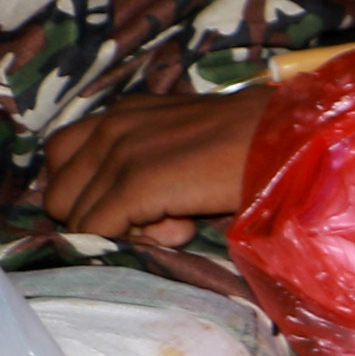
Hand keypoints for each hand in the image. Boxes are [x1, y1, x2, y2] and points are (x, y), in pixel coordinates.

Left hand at [39, 91, 268, 240]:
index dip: (93, 194)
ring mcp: (121, 150)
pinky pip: (98, 227)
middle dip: (98, 215)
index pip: (63, 158)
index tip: (142, 208)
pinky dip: (131, 241)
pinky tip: (181, 228)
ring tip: (170, 222)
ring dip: (117, 230)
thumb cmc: (258, 148)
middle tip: (153, 219)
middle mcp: (113, 124)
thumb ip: (153, 170)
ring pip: (74, 214)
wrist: (295, 141)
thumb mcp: (191, 149)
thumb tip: (142, 217)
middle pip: (59, 189)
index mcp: (124, 114)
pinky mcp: (136, 181)